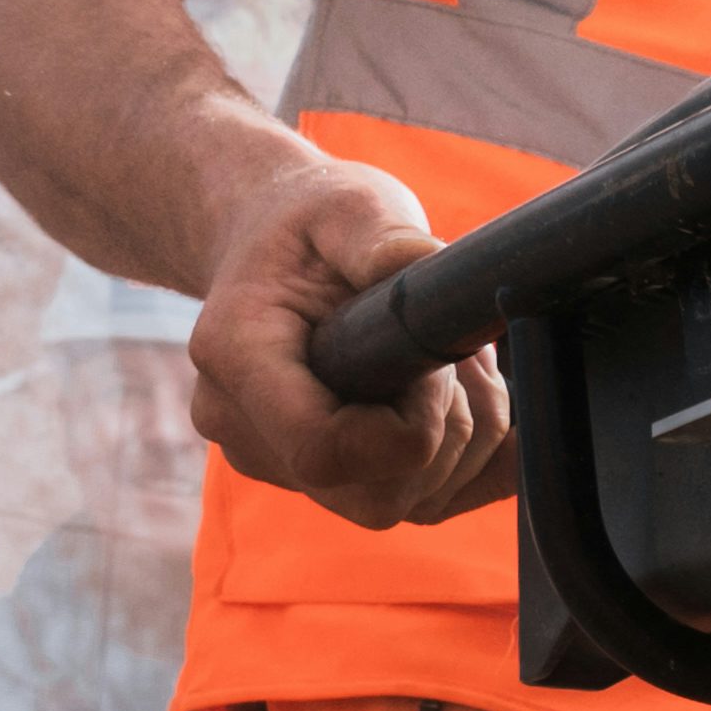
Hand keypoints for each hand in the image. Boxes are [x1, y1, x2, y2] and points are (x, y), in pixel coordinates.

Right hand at [191, 156, 510, 532]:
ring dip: (468, 434)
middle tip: (458, 352)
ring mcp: (286, 469)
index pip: (323, 450)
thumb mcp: (345, 205)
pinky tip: (463, 392)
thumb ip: (380, 234)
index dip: (412, 426)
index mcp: (236, 360)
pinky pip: (429, 505)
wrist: (274, 250)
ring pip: (412, 502)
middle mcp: (246, 433)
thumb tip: (423, 263)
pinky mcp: (333, 485)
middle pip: (378, 496)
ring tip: (450, 357)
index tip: (437, 361)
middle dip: (450, 429)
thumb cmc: (308, 227)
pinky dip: (473, 458)